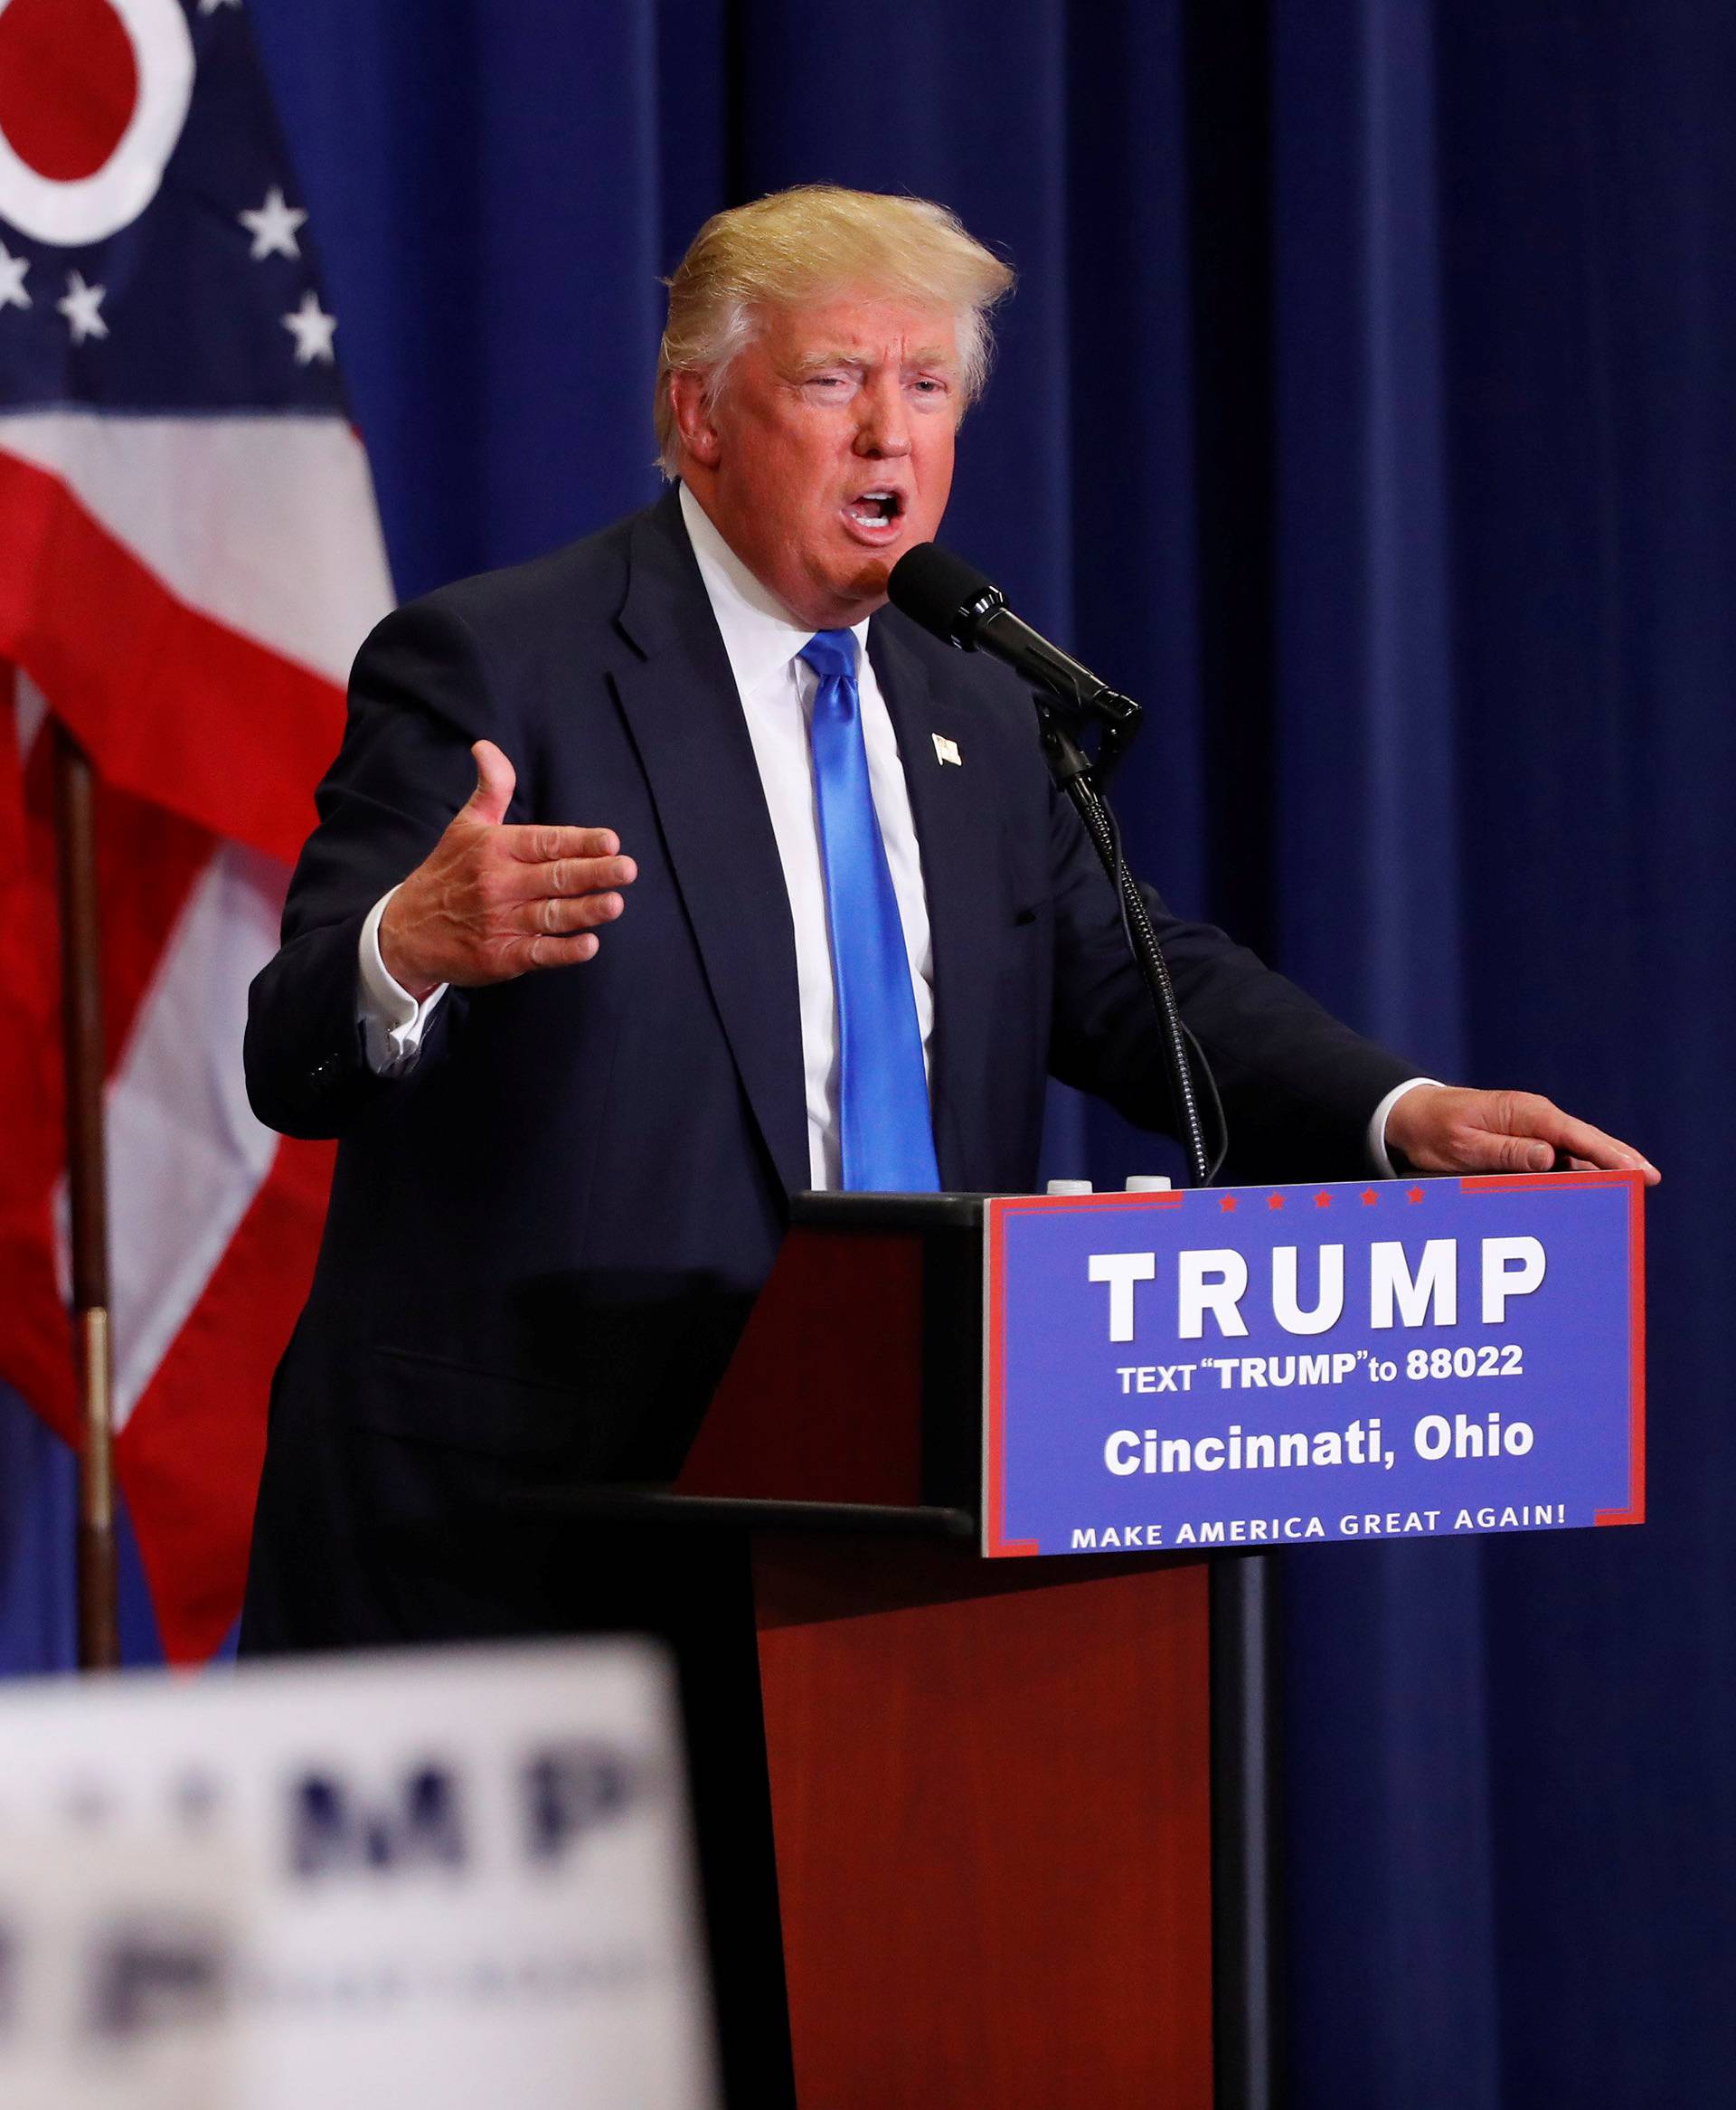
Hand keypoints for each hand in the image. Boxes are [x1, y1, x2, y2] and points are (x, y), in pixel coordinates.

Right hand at [378, 741, 634, 997]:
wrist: (406, 932)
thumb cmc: (447, 873)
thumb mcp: (466, 826)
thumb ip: (491, 789)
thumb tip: (486, 746)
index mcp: (496, 849)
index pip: (546, 842)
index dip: (580, 841)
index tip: (611, 841)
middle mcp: (499, 884)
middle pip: (555, 877)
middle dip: (593, 873)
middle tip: (627, 869)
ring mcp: (500, 922)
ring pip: (551, 915)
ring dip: (585, 910)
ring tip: (615, 903)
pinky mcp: (500, 957)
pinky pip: (538, 954)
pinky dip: (563, 952)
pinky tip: (589, 945)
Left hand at [1384, 1085, 1658, 1183]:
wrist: (1411, 1115)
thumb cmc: (1435, 1130)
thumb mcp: (1466, 1145)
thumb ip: (1507, 1151)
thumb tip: (1549, 1156)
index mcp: (1524, 1113)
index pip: (1575, 1135)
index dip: (1608, 1152)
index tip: (1636, 1168)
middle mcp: (1533, 1116)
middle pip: (1585, 1138)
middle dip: (1618, 1156)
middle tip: (1650, 1177)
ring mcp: (1530, 1125)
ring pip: (1576, 1146)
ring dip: (1603, 1162)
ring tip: (1635, 1179)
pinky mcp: (1524, 1136)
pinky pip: (1559, 1151)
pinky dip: (1581, 1164)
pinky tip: (1598, 1178)